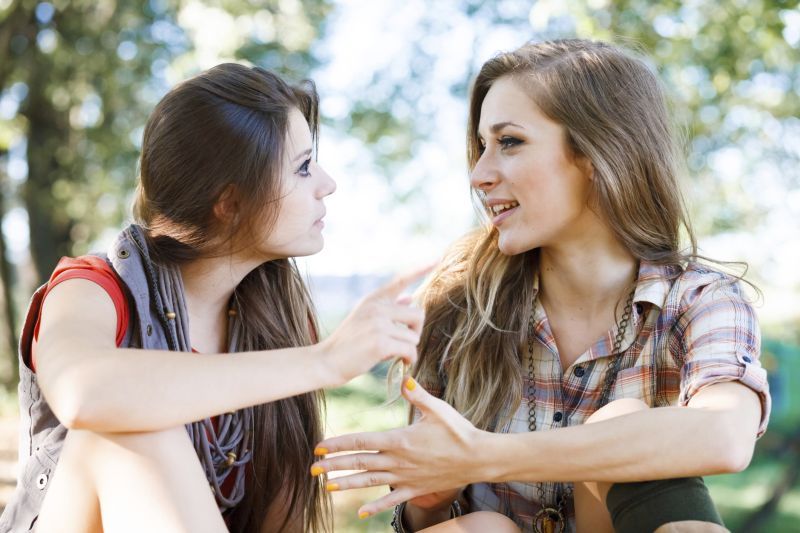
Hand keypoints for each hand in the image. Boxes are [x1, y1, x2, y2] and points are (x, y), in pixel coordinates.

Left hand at [311, 377, 486, 517]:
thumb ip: (418, 394)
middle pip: (360, 463)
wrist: (479, 458)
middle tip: (313, 468)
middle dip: (335, 465)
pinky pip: (393, 500)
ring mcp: (406, 477)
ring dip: (348, 484)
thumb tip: (404, 378)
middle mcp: (398, 461)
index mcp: (400, 440)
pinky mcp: (416, 489)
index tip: (321, 445)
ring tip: (328, 486)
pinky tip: (361, 513)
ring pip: (371, 482)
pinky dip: (376, 507)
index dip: (339, 443)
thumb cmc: (458, 430)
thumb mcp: (437, 408)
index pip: (362, 441)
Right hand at [318, 266, 431, 384]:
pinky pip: (409, 350)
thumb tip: (410, 298)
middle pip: (418, 314)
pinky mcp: (380, 342)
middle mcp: (376, 307)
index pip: (401, 280)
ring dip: (409, 349)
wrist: (326, 361)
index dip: (420, 269)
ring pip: (414, 336)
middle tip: (405, 343)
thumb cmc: (349, 342)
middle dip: (416, 331)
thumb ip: (389, 307)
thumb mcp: (365, 318)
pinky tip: (401, 362)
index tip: (437, 258)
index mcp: (374, 299)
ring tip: (394, 353)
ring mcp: (378, 324)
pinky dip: (409, 359)